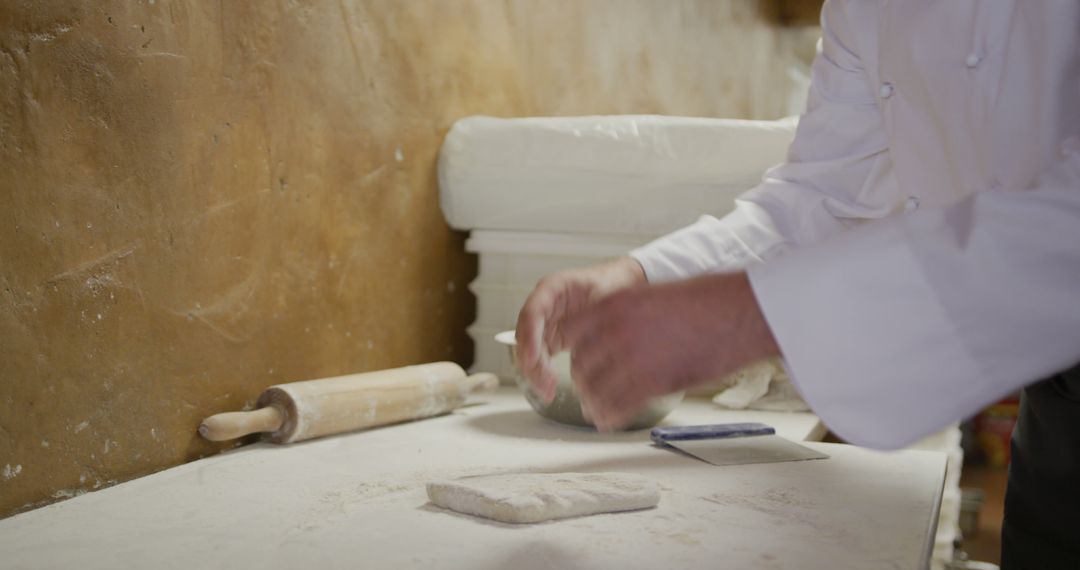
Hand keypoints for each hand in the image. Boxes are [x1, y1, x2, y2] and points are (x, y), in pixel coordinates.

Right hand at [515, 257, 646, 402]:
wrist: (618, 289)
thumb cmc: (612, 287)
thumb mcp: (606, 292)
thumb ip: (598, 309)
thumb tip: (593, 332)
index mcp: (552, 288)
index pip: (533, 312)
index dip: (530, 336)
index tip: (533, 358)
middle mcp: (543, 306)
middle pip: (526, 335)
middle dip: (531, 361)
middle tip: (545, 382)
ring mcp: (545, 324)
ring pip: (530, 350)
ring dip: (535, 372)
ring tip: (547, 391)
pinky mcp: (551, 340)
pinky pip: (540, 359)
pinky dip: (542, 375)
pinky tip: (549, 389)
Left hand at [561, 272, 780, 430]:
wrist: (737, 313)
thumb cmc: (704, 302)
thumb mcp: (651, 295)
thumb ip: (624, 316)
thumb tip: (609, 337)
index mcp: (613, 303)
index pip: (570, 330)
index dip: (572, 348)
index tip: (575, 357)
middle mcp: (615, 330)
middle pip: (580, 363)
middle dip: (582, 379)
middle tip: (587, 388)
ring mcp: (632, 358)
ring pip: (594, 389)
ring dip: (593, 402)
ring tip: (595, 409)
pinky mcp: (651, 384)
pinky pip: (617, 407)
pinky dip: (609, 417)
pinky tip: (608, 421)